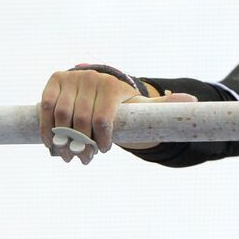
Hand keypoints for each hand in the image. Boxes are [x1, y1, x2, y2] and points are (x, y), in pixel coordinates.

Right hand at [39, 69, 196, 164]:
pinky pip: (45, 107)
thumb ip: (163, 106)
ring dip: (62, 141)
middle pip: (82, 120)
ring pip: (61, 115)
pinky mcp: (54, 81)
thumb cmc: (122, 103)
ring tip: (69, 157)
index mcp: (114, 87)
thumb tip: (193, 101)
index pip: (104, 118)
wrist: (98, 84)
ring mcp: (71, 78)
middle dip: (82, 144)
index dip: (101, 139)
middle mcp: (92, 78)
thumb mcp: (142, 106)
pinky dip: (46, 129)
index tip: (102, 151)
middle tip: (85, 160)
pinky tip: (52, 146)